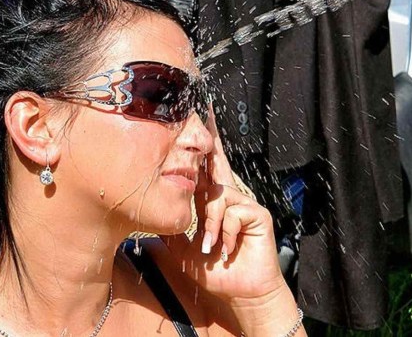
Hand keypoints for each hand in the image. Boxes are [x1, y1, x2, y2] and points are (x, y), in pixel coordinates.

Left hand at [161, 115, 286, 303]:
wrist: (242, 293)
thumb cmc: (216, 273)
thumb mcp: (184, 250)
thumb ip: (174, 229)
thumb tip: (154, 214)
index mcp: (211, 205)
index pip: (203, 172)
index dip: (200, 150)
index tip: (197, 124)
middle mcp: (229, 199)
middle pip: (218, 165)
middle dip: (211, 142)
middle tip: (204, 117)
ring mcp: (244, 205)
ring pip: (218, 196)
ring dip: (210, 224)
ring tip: (209, 246)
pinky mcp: (257, 215)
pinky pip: (234, 212)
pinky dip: (225, 232)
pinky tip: (226, 249)